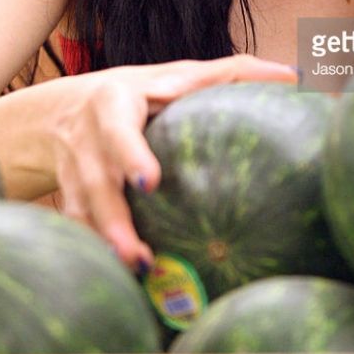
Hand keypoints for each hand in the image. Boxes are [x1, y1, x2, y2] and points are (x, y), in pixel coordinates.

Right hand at [52, 55, 296, 270]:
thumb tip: (292, 76)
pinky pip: (77, 232)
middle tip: (139, 253)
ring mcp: (74, 175)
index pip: (118, 129)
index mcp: (115, 103)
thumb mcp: (178, 74)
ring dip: (107, 244)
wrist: (61, 113)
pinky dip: (97, 252)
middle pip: (94, 184)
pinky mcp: (67, 201)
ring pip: (82, 215)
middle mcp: (89, 141)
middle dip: (113, 220)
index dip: (130, 155)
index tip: (150, 183)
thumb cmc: (141, 92)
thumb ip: (231, 73)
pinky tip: (127, 279)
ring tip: (140, 271)